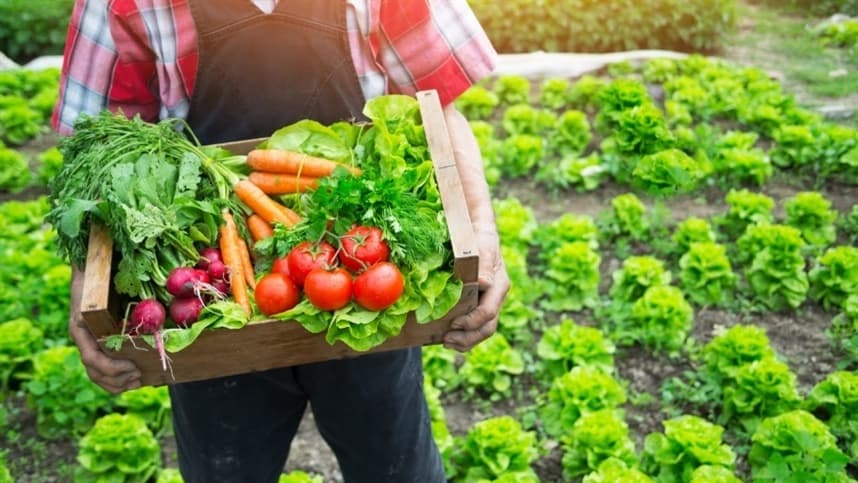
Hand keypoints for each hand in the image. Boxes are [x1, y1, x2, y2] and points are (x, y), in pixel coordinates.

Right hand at [69, 268, 141, 393]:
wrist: (87, 268)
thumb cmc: (99, 276)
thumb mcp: (106, 286)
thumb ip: (123, 298)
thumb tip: (155, 307)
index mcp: (80, 327)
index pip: (91, 358)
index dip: (112, 367)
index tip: (133, 367)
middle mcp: (81, 337)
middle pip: (94, 371)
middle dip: (117, 379)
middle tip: (139, 377)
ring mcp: (86, 341)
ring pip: (95, 373)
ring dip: (116, 383)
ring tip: (137, 382)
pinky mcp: (95, 342)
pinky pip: (100, 367)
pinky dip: (115, 377)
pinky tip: (132, 379)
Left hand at [443, 227, 508, 351]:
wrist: (477, 232)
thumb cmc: (479, 238)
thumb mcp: (483, 247)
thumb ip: (484, 264)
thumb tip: (483, 283)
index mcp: (499, 286)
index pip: (488, 313)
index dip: (471, 322)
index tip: (453, 323)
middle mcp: (495, 298)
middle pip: (487, 328)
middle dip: (467, 338)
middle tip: (447, 340)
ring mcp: (487, 302)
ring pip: (481, 331)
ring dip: (465, 341)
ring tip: (446, 342)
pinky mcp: (477, 304)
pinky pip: (473, 326)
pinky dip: (462, 335)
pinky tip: (446, 337)